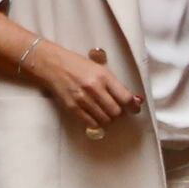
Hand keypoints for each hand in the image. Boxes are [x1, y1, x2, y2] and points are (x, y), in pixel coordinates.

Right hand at [0, 9, 135, 132]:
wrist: (53, 65)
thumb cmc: (78, 65)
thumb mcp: (99, 68)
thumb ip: (115, 84)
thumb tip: (135, 100)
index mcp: (104, 76)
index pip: (125, 97)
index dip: (134, 107)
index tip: (135, 109)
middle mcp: (94, 88)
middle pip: (116, 112)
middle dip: (119, 114)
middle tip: (116, 110)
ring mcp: (82, 99)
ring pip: (105, 119)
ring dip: (108, 118)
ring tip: (104, 112)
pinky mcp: (72, 107)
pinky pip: (91, 123)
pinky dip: (96, 122)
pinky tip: (95, 116)